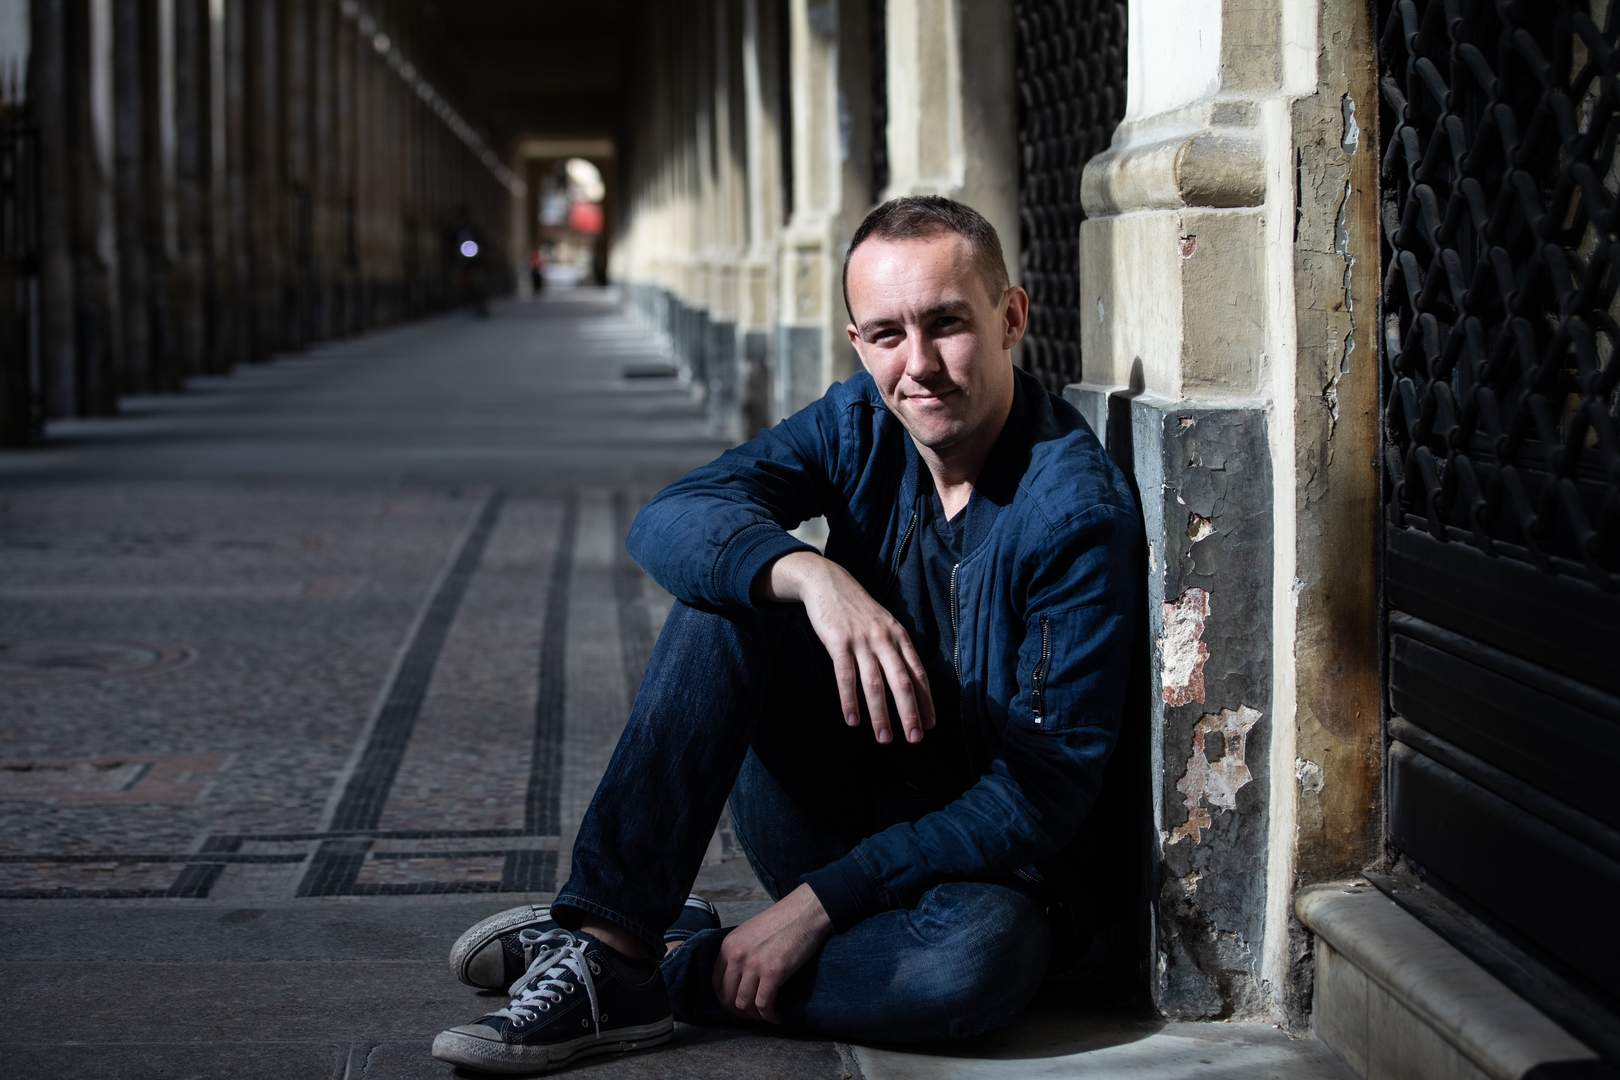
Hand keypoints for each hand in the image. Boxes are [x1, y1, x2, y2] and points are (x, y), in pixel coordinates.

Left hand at [712, 883, 833, 1022]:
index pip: (717, 982)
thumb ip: (739, 951)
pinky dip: (769, 1016)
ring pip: (744, 1005)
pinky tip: (776, 1017)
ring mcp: (753, 965)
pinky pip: (763, 1005)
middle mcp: (736, 956)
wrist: (803, 913)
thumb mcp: (749, 932)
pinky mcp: (773, 973)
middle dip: (738, 1012)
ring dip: (754, 1016)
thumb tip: (739, 977)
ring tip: (764, 1016)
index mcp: (729, 945)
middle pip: (728, 997)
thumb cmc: (781, 921)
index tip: (736, 1005)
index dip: (726, 999)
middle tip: (750, 1015)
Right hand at [755, 551, 935, 743]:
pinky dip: (850, 701)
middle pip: (902, 682)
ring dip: (880, 714)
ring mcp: (861, 640)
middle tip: (915, 738)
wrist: (827, 581)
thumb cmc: (856, 608)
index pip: (918, 673)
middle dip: (910, 713)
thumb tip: (907, 680)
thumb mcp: (883, 624)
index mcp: (899, 636)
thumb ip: (894, 648)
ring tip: (884, 738)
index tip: (931, 724)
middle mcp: (884, 639)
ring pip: (875, 684)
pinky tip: (852, 720)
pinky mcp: (838, 642)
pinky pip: (846, 677)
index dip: (926, 700)